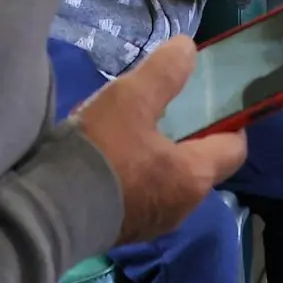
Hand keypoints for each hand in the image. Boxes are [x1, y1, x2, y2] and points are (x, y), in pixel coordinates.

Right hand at [70, 38, 247, 242]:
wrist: (47, 214)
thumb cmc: (101, 152)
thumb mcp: (132, 98)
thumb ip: (164, 72)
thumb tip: (188, 49)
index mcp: (195, 176)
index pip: (235, 149)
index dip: (231, 123)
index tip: (214, 102)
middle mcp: (183, 206)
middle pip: (201, 165)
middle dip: (188, 137)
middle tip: (165, 110)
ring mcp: (153, 224)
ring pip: (170, 183)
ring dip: (158, 158)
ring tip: (130, 131)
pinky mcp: (124, 232)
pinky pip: (143, 198)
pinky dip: (136, 177)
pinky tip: (108, 158)